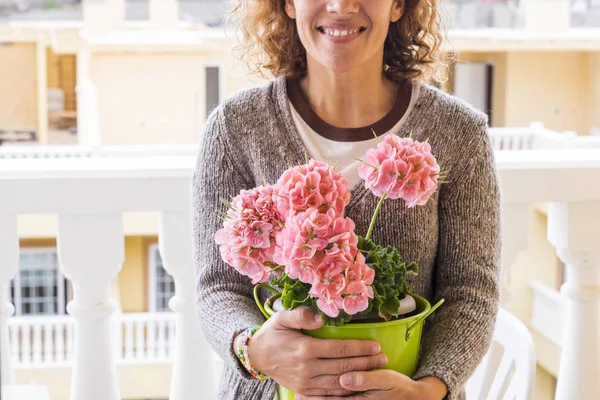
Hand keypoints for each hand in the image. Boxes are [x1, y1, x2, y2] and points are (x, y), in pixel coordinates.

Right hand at [242, 308, 386, 396]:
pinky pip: (329, 394)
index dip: (360, 348)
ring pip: (340, 382)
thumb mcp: (281, 318)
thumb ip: (301, 316)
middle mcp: (308, 368)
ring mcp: (307, 382)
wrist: (256, 355)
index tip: (376, 345)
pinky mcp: (305, 390)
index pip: (339, 349)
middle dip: (366, 363)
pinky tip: (358, 387)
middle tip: (383, 358)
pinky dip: (345, 392)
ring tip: (377, 371)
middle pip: (344, 366)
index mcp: (305, 349)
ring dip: (360, 377)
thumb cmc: (271, 334)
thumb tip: (320, 319)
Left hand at [294, 370, 446, 399]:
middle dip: (313, 399)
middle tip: (296, 394)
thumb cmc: (398, 386)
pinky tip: (316, 394)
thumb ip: (365, 379)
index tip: (300, 393)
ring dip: (317, 399)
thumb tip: (345, 378)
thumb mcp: (385, 380)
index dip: (317, 398)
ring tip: (299, 395)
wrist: (412, 397)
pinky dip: (327, 399)